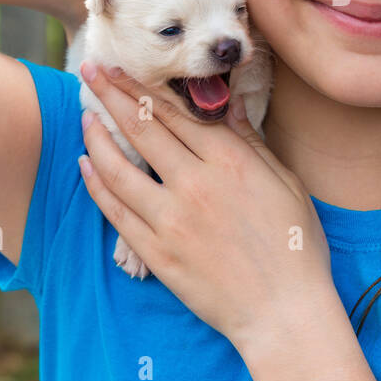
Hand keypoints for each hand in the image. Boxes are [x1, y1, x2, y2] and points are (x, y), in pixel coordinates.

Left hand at [76, 60, 336, 348]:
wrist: (284, 312)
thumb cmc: (295, 247)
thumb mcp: (286, 183)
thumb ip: (251, 142)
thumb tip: (231, 105)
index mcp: (230, 161)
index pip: (176, 112)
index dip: (143, 87)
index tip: (122, 68)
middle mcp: (195, 183)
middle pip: (142, 127)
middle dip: (111, 93)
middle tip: (90, 68)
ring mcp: (171, 219)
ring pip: (119, 167)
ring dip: (96, 137)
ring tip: (84, 116)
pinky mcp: (157, 252)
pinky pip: (116, 211)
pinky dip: (97, 184)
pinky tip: (86, 166)